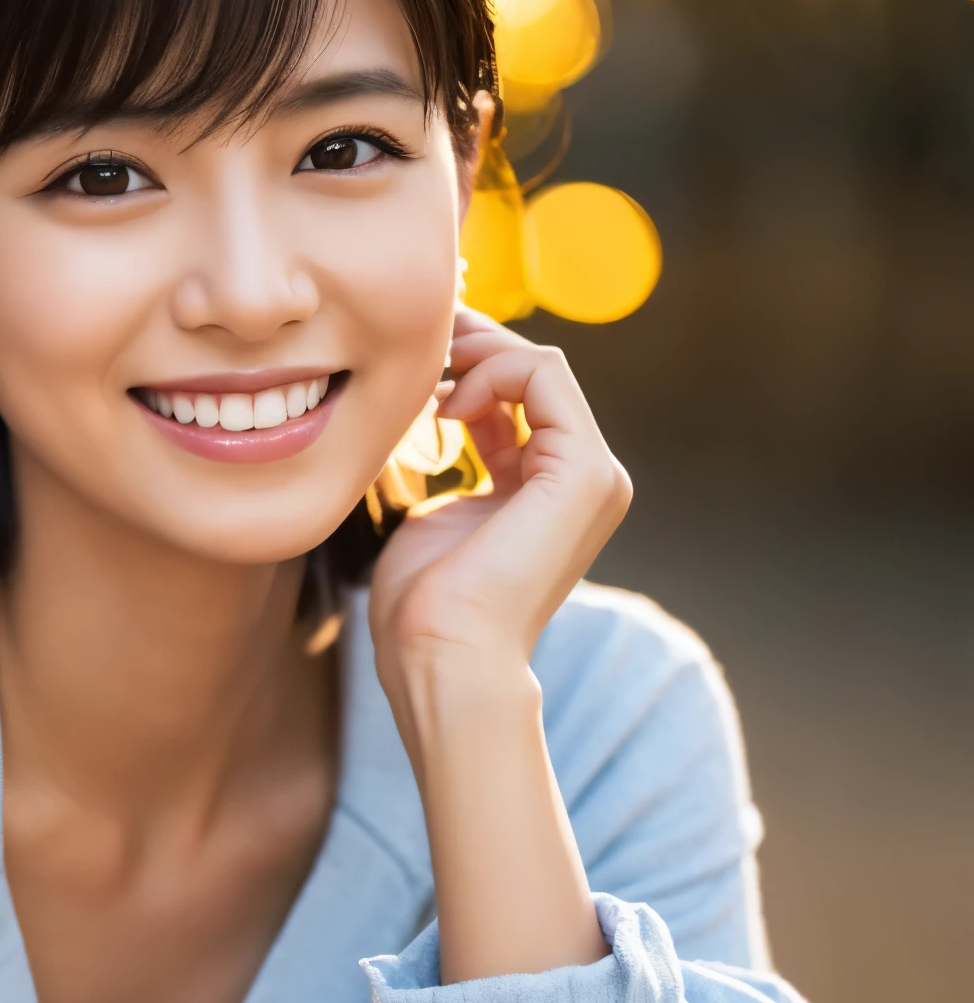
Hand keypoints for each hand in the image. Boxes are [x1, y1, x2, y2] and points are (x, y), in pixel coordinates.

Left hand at [366, 312, 628, 979]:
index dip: (466, 366)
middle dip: (473, 344)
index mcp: (552, 489)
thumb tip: (437, 415)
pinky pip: (547, 376)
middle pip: (536, 374)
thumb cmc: (425, 608)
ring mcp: (593, 476)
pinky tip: (448, 406)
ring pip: (544, 366)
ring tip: (427, 377)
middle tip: (416, 342)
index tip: (410, 365)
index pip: (521, 399)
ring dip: (478, 353)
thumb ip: (455, 464)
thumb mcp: (438, 514)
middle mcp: (584, 480)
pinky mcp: (584, 472)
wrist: (442, 660)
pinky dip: (493, 370)